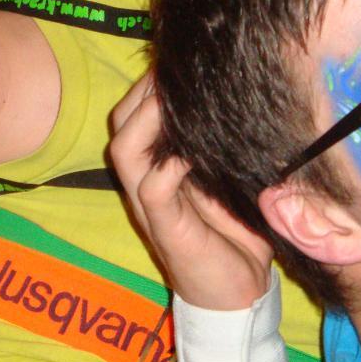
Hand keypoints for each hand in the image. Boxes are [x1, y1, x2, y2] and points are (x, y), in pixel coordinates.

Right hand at [110, 75, 273, 309]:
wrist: (238, 296)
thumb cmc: (236, 236)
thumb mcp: (227, 180)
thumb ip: (220, 148)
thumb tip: (239, 100)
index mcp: (156, 169)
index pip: (132, 115)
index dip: (149, 85)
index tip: (181, 65)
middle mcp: (144, 183)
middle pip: (122, 123)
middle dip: (147, 91)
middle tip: (179, 76)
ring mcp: (150, 206)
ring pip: (125, 149)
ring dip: (150, 119)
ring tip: (178, 102)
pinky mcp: (166, 228)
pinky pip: (153, 186)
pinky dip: (171, 162)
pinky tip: (195, 150)